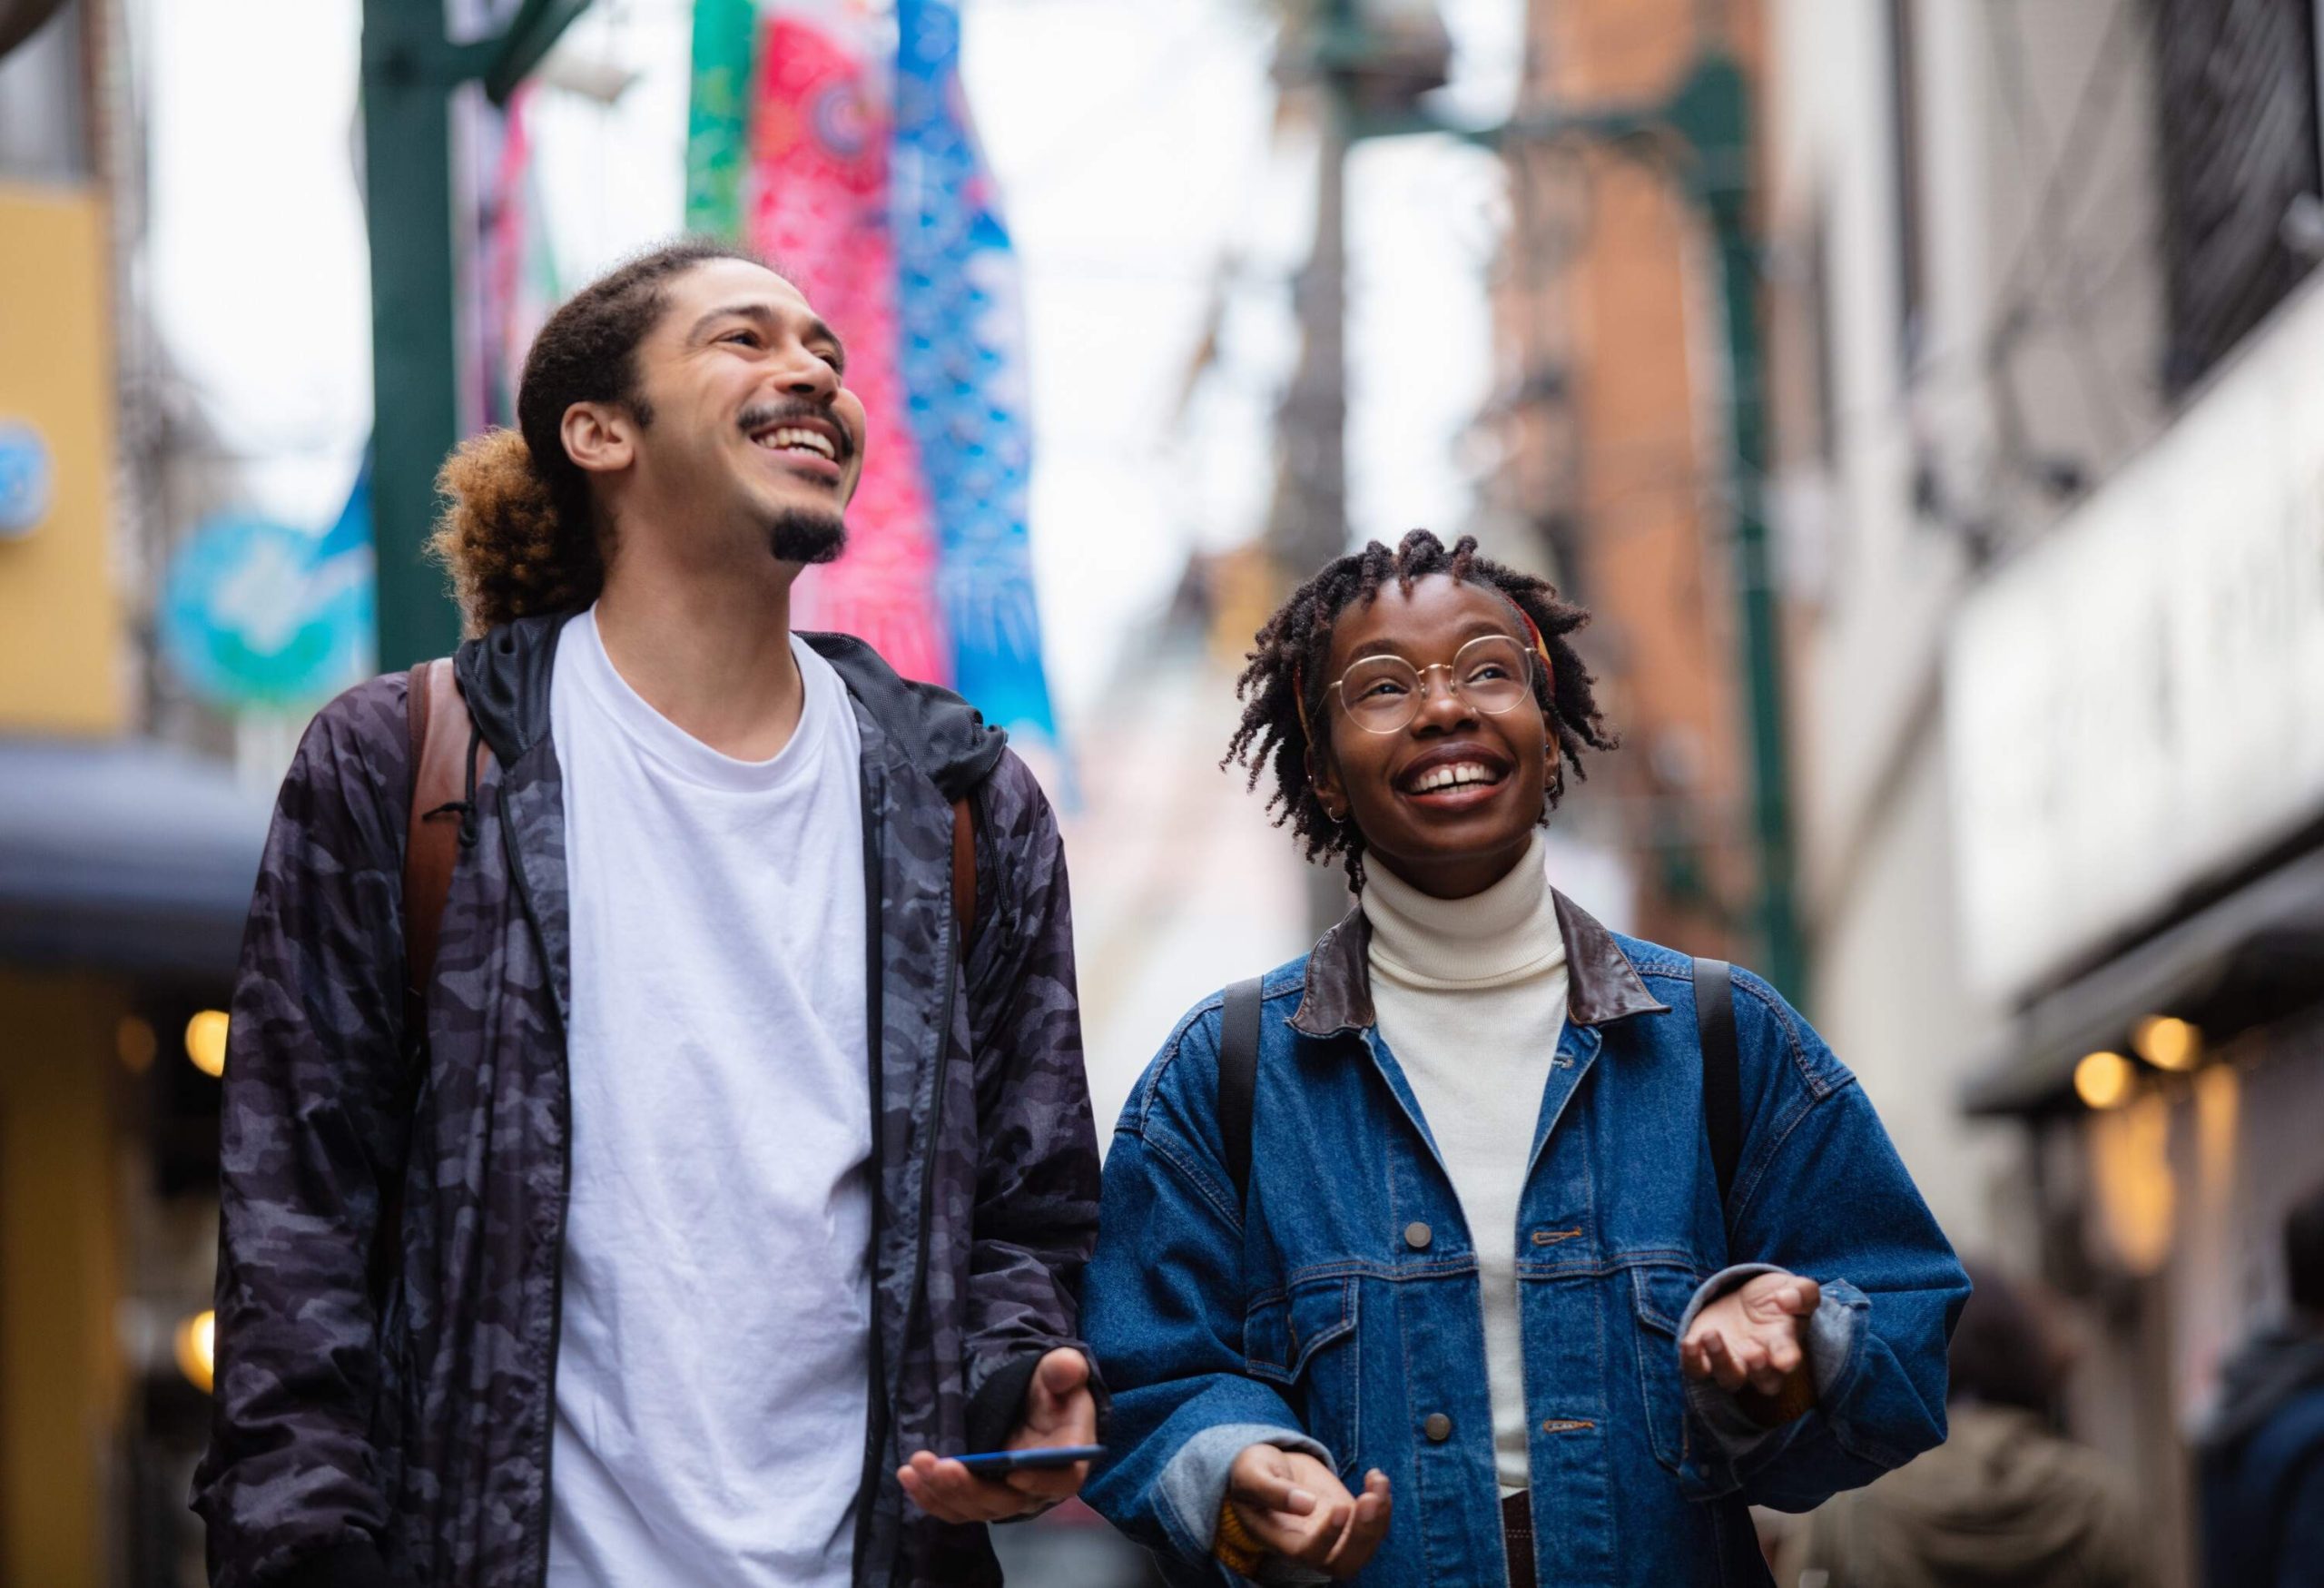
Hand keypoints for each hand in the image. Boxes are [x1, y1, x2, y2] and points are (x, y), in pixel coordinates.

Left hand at [896, 1347, 1096, 1523]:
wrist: (1033, 1405)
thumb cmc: (1052, 1389)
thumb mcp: (1060, 1371)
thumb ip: (1064, 1369)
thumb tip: (1065, 1368)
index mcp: (1067, 1459)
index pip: (1061, 1480)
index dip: (1040, 1480)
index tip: (1013, 1471)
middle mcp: (1037, 1487)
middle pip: (1007, 1501)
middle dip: (971, 1487)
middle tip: (942, 1466)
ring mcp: (1006, 1496)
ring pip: (975, 1508)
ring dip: (943, 1492)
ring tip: (916, 1465)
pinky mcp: (980, 1497)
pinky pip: (955, 1507)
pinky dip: (930, 1497)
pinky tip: (908, 1476)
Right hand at [1224, 1444, 1390, 1579]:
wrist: (1269, 1467)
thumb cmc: (1252, 1472)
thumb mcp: (1252, 1474)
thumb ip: (1273, 1490)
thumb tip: (1307, 1505)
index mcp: (1281, 1539)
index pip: (1308, 1554)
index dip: (1327, 1538)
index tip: (1339, 1507)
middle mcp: (1310, 1545)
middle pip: (1343, 1563)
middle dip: (1363, 1536)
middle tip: (1369, 1500)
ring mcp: (1333, 1534)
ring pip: (1365, 1547)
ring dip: (1379, 1518)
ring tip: (1378, 1482)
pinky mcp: (1349, 1518)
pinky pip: (1374, 1523)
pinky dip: (1383, 1503)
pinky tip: (1376, 1477)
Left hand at [1680, 1271, 1819, 1397]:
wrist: (1744, 1299)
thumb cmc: (1775, 1298)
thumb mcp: (1794, 1288)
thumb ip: (1802, 1292)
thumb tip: (1788, 1299)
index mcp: (1784, 1346)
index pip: (1788, 1360)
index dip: (1787, 1361)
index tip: (1785, 1359)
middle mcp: (1760, 1362)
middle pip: (1765, 1383)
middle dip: (1759, 1371)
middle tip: (1754, 1352)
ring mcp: (1732, 1363)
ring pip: (1729, 1379)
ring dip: (1721, 1361)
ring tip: (1712, 1335)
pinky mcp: (1705, 1358)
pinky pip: (1697, 1371)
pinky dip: (1692, 1361)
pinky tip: (1689, 1342)